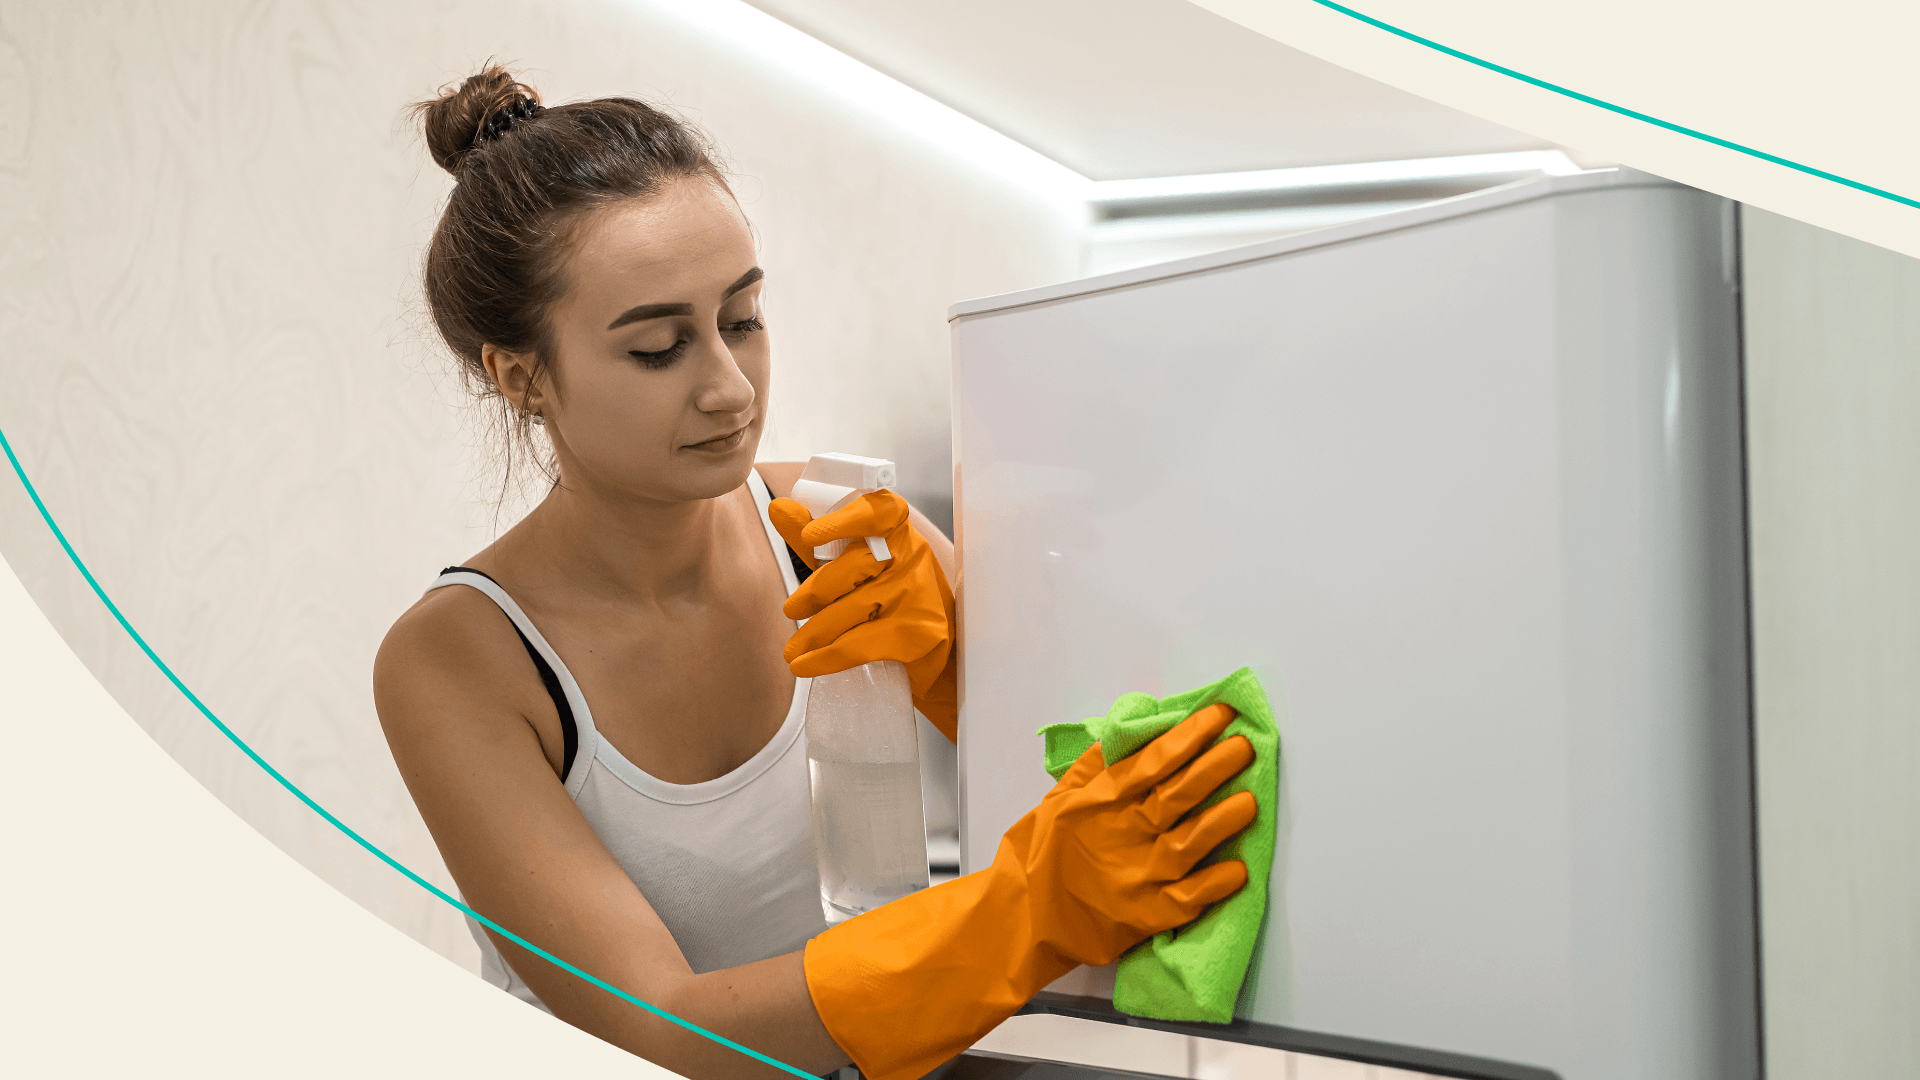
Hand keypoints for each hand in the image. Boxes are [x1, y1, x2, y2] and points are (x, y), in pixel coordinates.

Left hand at [768, 490, 957, 739]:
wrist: (938, 648)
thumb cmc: (891, 596)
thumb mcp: (857, 564)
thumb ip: (820, 540)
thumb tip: (779, 509)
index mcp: (898, 531)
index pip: (877, 513)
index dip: (844, 520)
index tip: (810, 535)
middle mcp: (913, 557)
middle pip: (854, 566)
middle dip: (815, 592)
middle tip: (790, 610)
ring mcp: (917, 595)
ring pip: (852, 609)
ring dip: (814, 633)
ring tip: (792, 649)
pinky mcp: (917, 634)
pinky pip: (860, 645)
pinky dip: (825, 658)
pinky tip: (805, 666)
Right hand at [802, 701, 1255, 1079]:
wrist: (1021, 917)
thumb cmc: (1040, 854)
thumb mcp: (1060, 797)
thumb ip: (1097, 762)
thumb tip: (1131, 720)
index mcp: (1100, 801)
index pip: (1153, 760)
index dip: (1189, 735)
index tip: (1220, 715)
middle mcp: (1121, 834)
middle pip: (1177, 795)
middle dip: (1214, 767)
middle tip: (1245, 746)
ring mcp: (1135, 877)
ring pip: (1188, 843)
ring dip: (1222, 820)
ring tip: (1250, 800)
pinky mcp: (1144, 916)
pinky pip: (1187, 900)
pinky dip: (1213, 886)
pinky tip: (1238, 870)